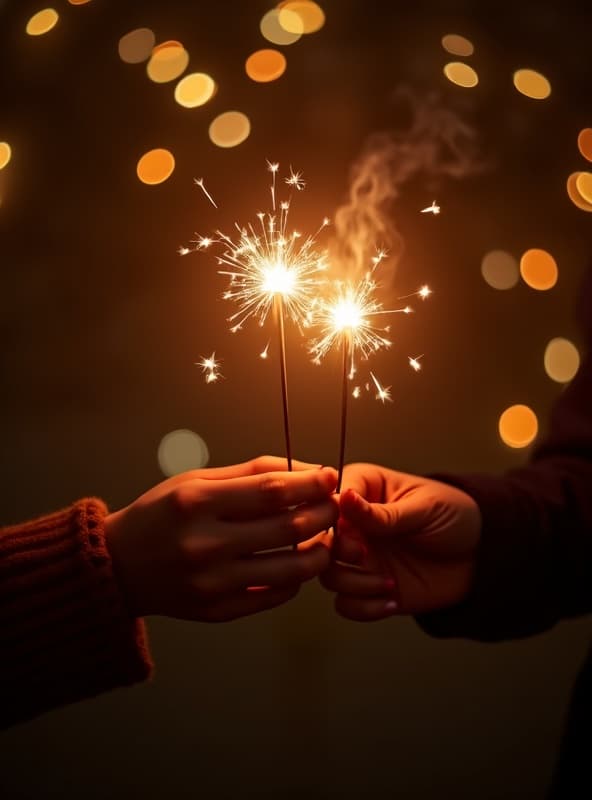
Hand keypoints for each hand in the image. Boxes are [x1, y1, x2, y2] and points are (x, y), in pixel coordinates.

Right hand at [104, 456, 337, 621]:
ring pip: (291, 569)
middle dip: (324, 513)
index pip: (271, 490)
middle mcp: (204, 544)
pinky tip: (296, 562)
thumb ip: (249, 473)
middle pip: (288, 528)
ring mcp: (211, 583)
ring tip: (324, 537)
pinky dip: (295, 579)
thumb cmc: (161, 515)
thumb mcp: (195, 481)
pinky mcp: (216, 611)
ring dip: (320, 551)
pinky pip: (274, 596)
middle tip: (335, 505)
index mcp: (197, 503)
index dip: (309, 483)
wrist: (119, 566)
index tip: (330, 476)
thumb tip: (305, 471)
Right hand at [320, 463, 480, 619]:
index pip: (326, 500)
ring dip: (354, 584)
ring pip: (327, 576)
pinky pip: (347, 605)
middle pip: (317, 541)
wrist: (483, 554)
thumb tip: (344, 499)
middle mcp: (354, 525)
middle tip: (366, 556)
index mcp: (363, 490)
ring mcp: (360, 558)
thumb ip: (383, 512)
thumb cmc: (455, 515)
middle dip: (336, 554)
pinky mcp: (370, 587)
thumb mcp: (423, 508)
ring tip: (389, 583)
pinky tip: (393, 599)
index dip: (331, 519)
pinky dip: (364, 608)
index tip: (356, 532)